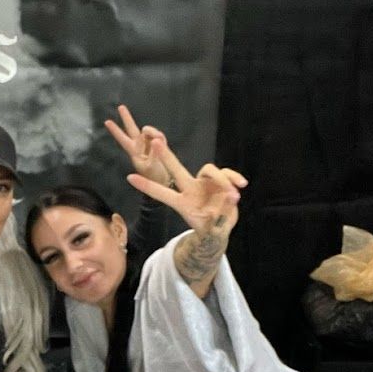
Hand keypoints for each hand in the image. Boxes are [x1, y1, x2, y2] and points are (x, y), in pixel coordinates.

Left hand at [104, 105, 247, 239]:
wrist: (220, 227)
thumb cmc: (210, 229)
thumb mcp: (211, 230)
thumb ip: (217, 220)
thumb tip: (227, 201)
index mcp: (182, 202)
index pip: (161, 193)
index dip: (147, 186)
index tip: (130, 177)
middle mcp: (191, 189)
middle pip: (176, 169)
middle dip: (166, 156)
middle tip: (155, 141)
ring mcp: (205, 183)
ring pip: (210, 170)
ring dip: (223, 181)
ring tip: (233, 197)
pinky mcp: (220, 180)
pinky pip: (227, 173)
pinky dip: (234, 178)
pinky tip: (242, 186)